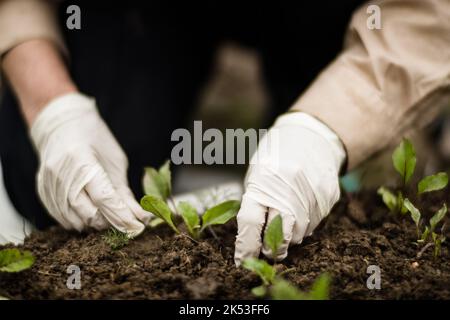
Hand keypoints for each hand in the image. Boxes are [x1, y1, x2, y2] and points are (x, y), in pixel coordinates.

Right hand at [30, 93, 150, 235]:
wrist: (62, 125)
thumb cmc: (94, 139)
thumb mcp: (115, 161)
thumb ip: (122, 190)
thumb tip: (138, 217)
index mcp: (82, 160)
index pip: (104, 198)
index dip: (122, 216)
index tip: (137, 227)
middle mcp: (62, 174)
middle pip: (88, 213)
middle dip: (110, 222)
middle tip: (123, 219)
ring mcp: (49, 184)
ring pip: (75, 221)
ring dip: (95, 224)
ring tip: (107, 216)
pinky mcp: (43, 192)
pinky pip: (62, 218)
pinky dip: (79, 221)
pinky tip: (90, 213)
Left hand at [234, 112, 345, 264]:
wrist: (312, 136)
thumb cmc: (277, 156)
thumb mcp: (257, 173)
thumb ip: (255, 202)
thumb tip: (252, 238)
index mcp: (263, 180)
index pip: (251, 221)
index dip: (245, 246)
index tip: (241, 261)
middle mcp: (288, 188)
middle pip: (279, 234)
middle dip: (272, 248)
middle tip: (268, 250)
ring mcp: (311, 193)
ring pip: (300, 233)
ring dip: (290, 236)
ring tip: (286, 221)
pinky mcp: (328, 197)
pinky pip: (315, 223)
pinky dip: (305, 224)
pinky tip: (302, 209)